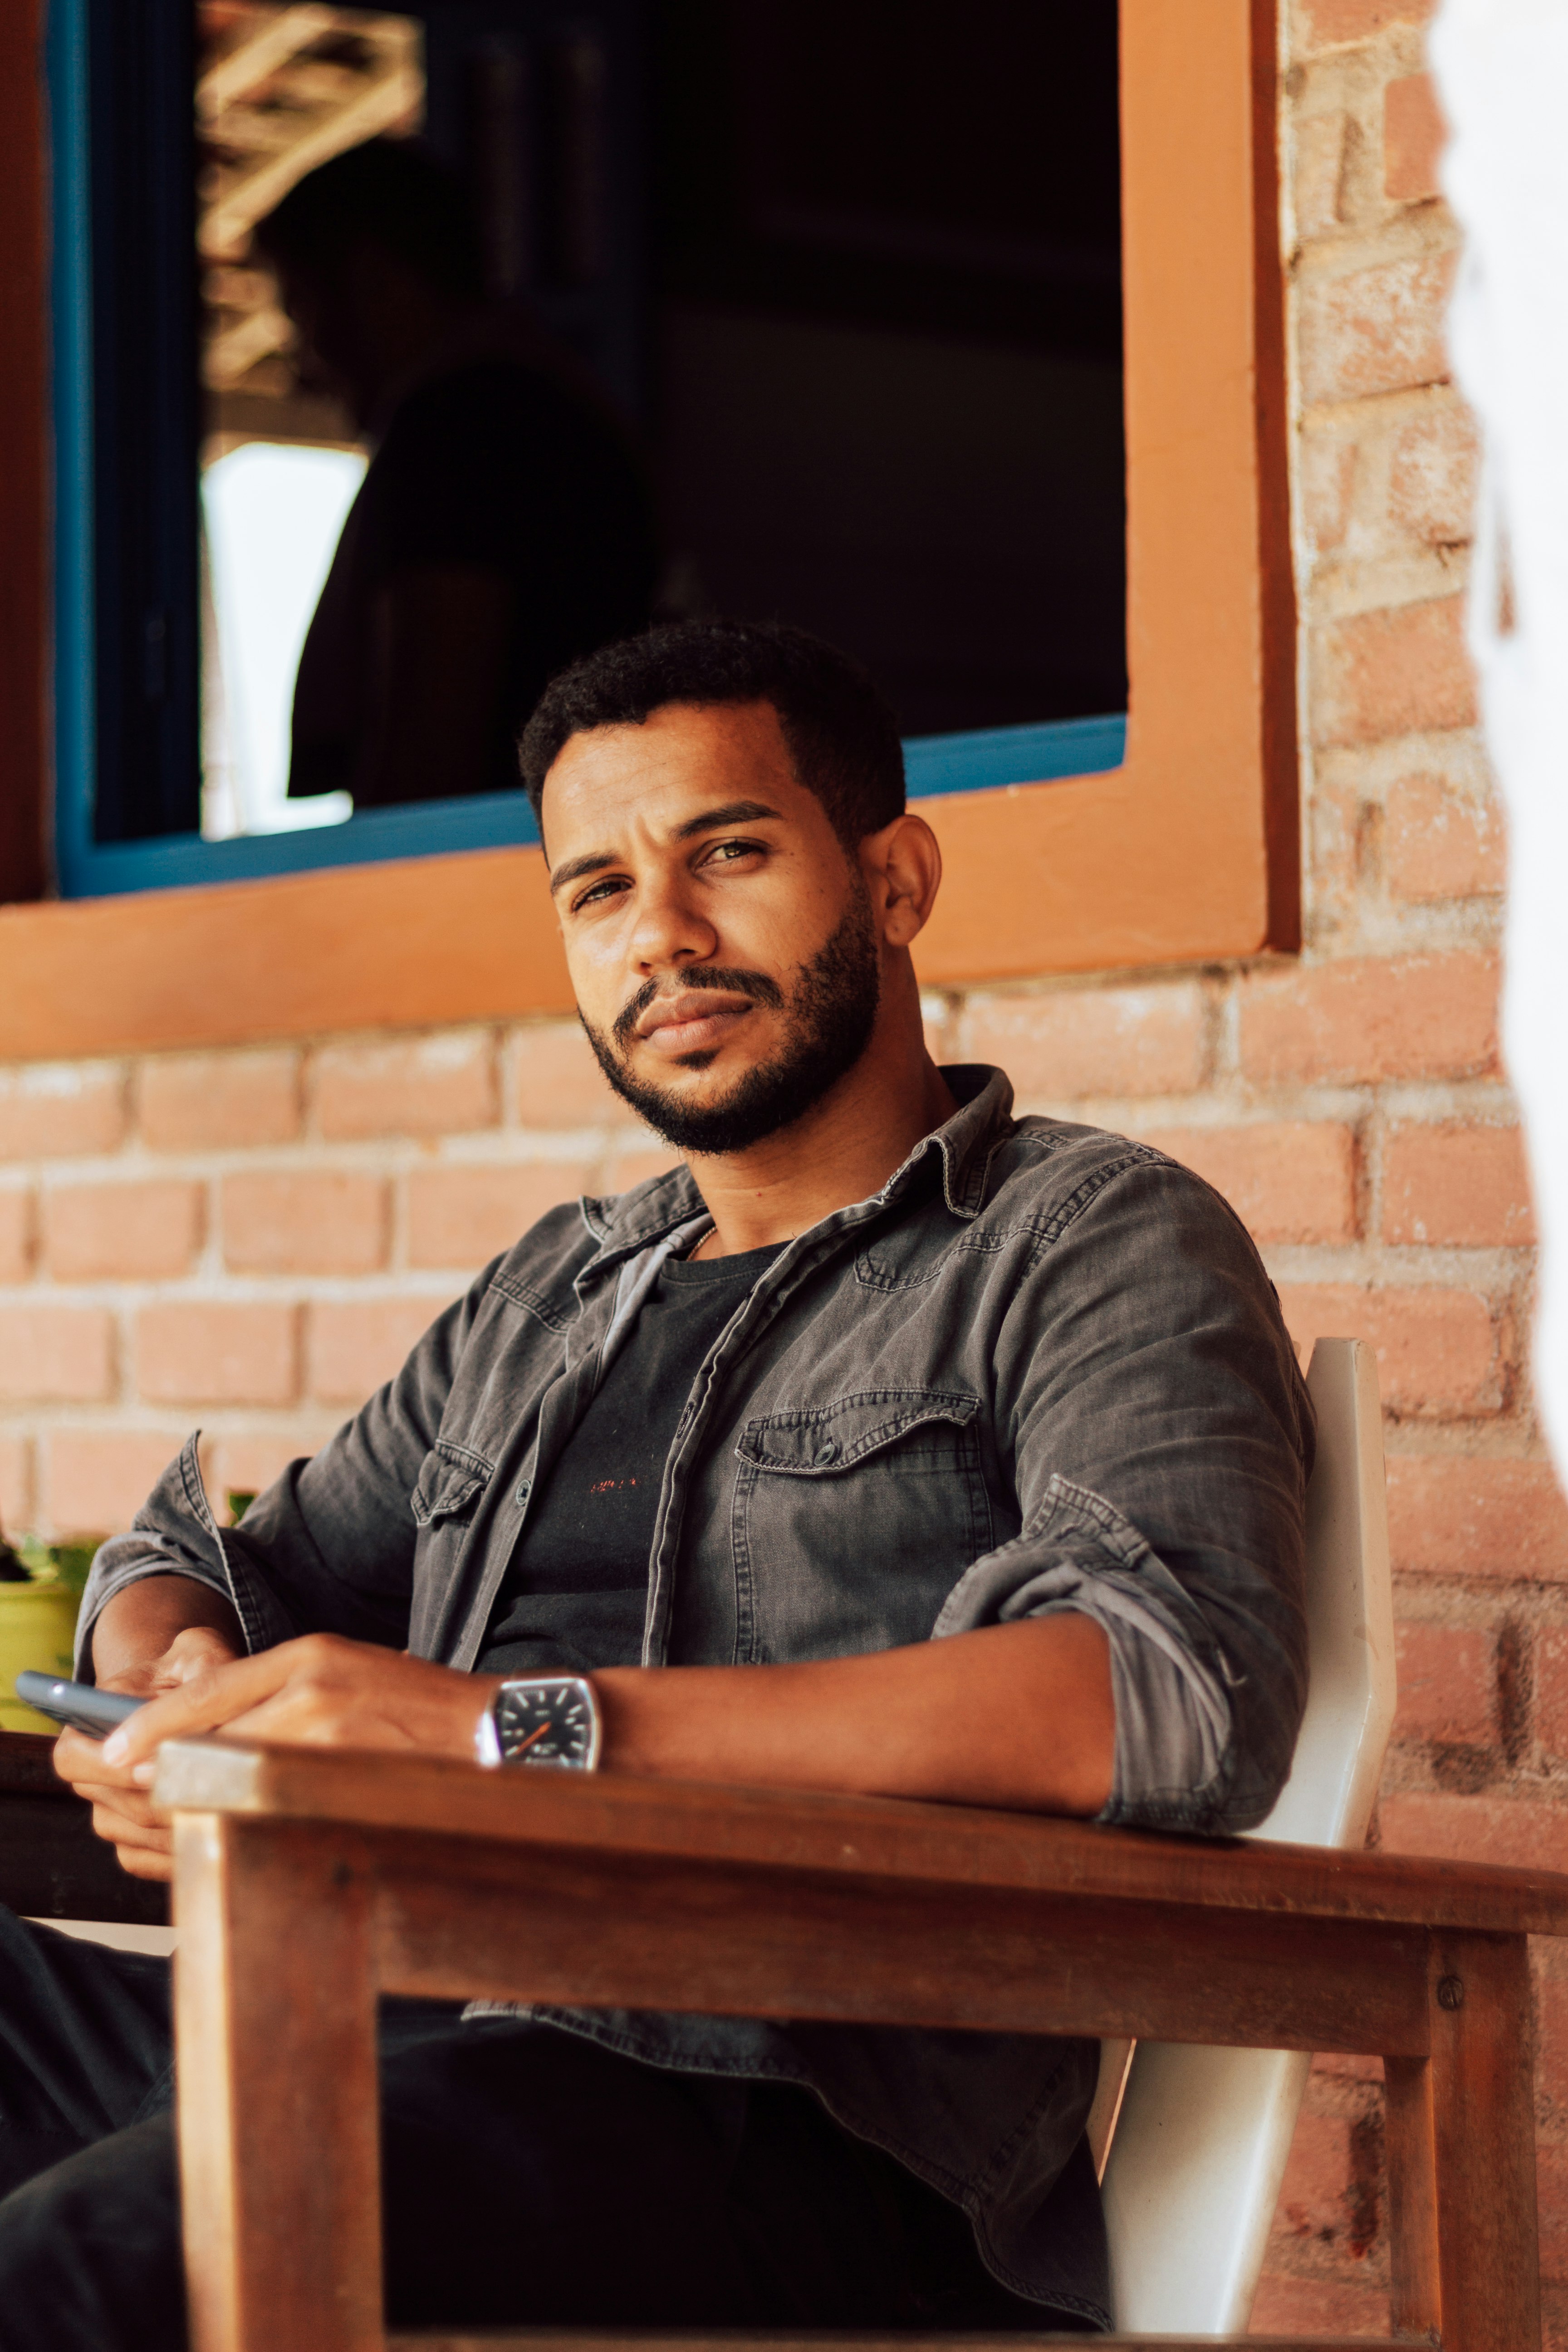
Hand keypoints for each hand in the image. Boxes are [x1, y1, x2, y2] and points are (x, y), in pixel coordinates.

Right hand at [55, 1623, 243, 1882]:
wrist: (196, 1698)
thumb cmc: (194, 1672)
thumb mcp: (199, 1654)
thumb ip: (201, 1667)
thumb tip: (200, 1709)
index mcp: (89, 1724)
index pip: (75, 1758)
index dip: (113, 1767)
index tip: (157, 1765)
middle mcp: (93, 1774)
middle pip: (110, 1805)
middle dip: (160, 1801)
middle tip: (213, 1793)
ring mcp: (110, 1810)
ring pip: (131, 1836)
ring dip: (175, 1828)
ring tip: (227, 1810)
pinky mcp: (131, 1839)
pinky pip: (143, 1859)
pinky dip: (176, 1853)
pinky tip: (217, 1832)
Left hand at [98, 1635, 500, 1833]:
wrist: (488, 1734)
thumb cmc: (410, 1703)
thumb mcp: (338, 1668)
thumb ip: (270, 1690)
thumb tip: (194, 1731)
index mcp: (310, 1658)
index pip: (208, 1692)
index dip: (152, 1725)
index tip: (113, 1747)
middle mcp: (313, 1694)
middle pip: (208, 1740)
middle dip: (159, 1768)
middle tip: (127, 1786)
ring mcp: (327, 1745)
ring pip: (230, 1780)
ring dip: (189, 1798)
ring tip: (165, 1808)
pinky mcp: (341, 1788)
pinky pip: (266, 1810)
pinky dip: (234, 1820)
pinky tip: (220, 1827)